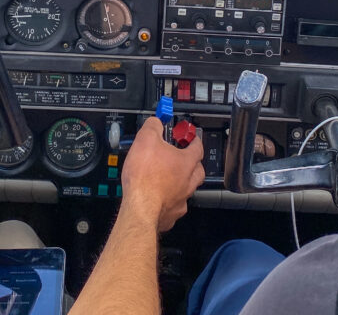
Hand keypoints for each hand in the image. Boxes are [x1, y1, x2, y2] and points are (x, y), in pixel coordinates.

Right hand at [120, 117, 203, 232]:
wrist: (140, 207)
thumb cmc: (145, 177)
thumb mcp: (146, 139)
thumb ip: (153, 126)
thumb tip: (156, 121)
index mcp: (186, 163)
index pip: (198, 148)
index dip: (194, 140)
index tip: (191, 137)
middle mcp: (188, 182)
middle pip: (198, 171)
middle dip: (192, 163)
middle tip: (182, 158)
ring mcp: (181, 200)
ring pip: (188, 190)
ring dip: (182, 183)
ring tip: (169, 178)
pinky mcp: (170, 215)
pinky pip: (175, 206)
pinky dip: (169, 201)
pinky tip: (159, 198)